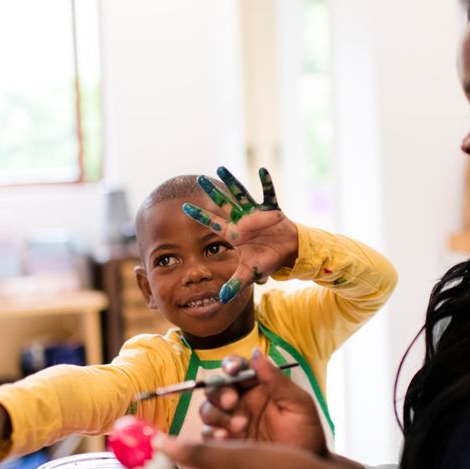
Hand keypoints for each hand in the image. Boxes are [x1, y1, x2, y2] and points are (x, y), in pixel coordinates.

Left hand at [183, 166, 297, 302]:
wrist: (286, 254)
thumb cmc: (264, 260)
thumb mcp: (248, 274)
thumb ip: (234, 285)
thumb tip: (222, 299)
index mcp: (234, 234)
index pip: (213, 223)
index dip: (199, 216)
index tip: (183, 207)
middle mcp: (242, 220)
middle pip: (224, 203)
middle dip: (212, 192)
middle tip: (198, 179)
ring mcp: (256, 213)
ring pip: (241, 194)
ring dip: (232, 182)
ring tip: (221, 168)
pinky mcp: (272, 209)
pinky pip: (269, 193)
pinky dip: (266, 182)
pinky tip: (262, 169)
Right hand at [201, 350, 328, 456]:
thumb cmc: (306, 433)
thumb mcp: (297, 404)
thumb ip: (276, 380)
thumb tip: (256, 353)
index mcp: (259, 387)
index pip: (237, 369)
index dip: (230, 365)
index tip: (232, 370)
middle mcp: (242, 402)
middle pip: (216, 388)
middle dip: (220, 393)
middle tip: (232, 402)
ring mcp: (231, 422)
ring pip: (209, 410)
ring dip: (218, 415)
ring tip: (239, 427)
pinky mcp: (226, 444)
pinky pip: (208, 435)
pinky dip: (212, 435)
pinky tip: (226, 439)